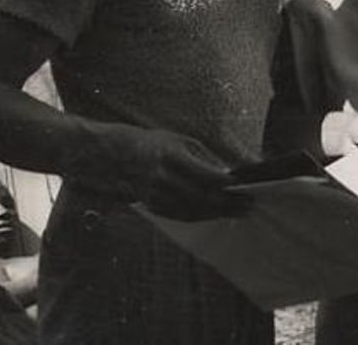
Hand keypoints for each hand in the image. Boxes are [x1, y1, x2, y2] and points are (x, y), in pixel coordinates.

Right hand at [75, 124, 249, 220]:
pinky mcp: (151, 205)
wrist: (110, 155)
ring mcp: (155, 194)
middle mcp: (163, 177)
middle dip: (227, 204)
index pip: (205, 175)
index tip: (244, 187)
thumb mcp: (177, 140)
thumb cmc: (149, 142)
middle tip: (247, 205)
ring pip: (192, 210)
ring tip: (237, 213)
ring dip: (217, 214)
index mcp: (171, 156)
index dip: (226, 185)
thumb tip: (226, 172)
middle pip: (202, 197)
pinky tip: (214, 215)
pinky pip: (180, 215)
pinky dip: (200, 217)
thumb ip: (202, 156)